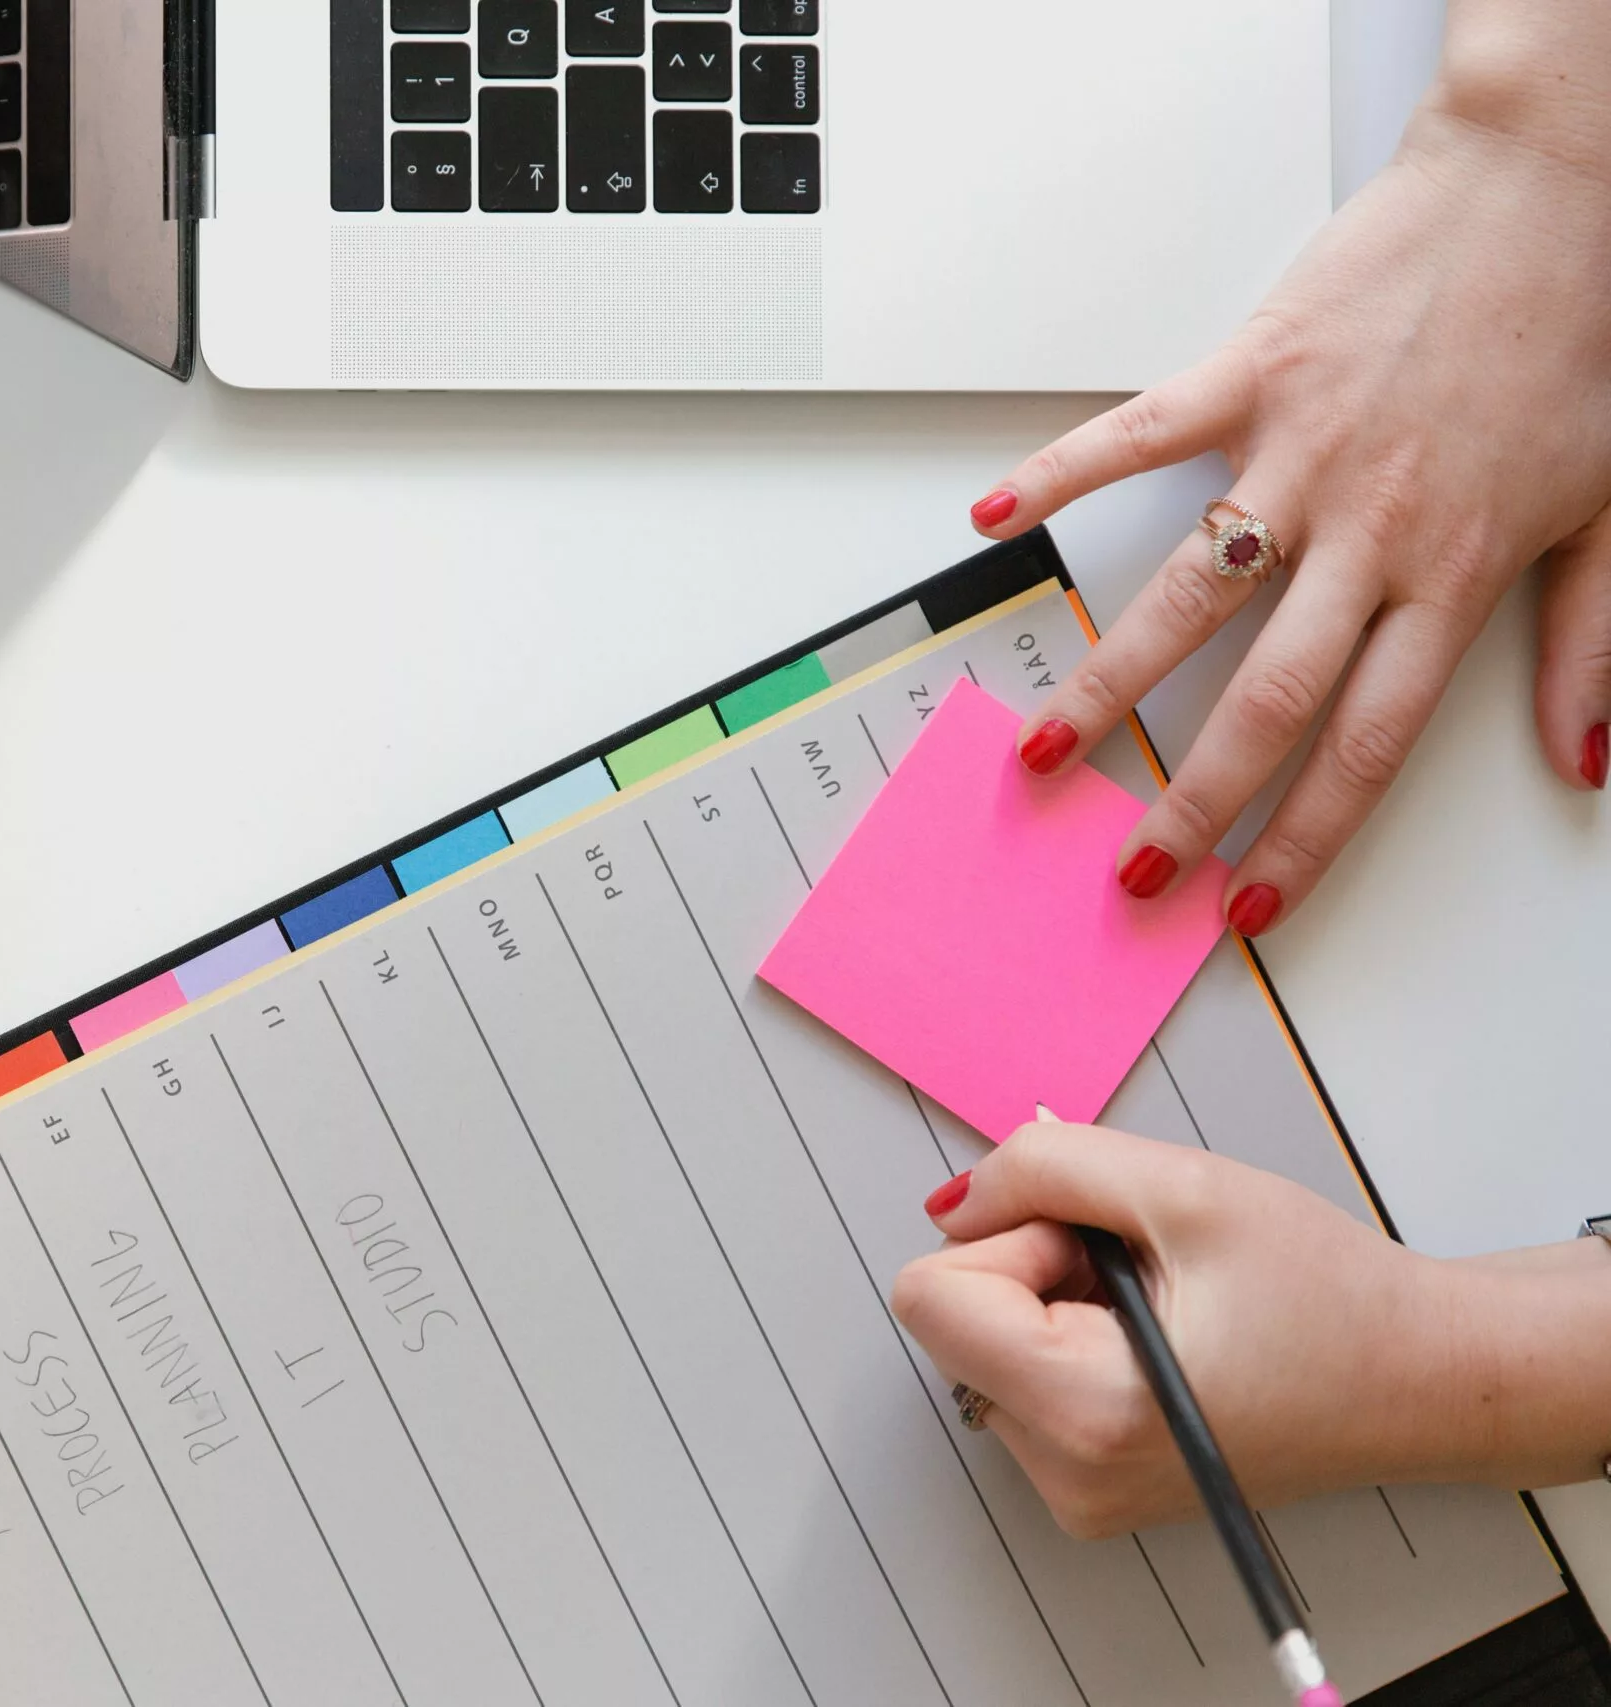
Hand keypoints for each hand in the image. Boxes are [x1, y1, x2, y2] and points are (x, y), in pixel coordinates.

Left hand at [890, 1123, 1481, 1538]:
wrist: (1422, 1379)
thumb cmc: (1329, 1293)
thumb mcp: (1182, 1186)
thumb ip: (1041, 1169)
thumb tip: (953, 1201)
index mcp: (1086, 1413)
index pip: (930, 1297)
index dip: (1009, 1240)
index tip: (1101, 1246)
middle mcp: (1067, 1475)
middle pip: (951, 1321)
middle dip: (1033, 1270)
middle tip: (1147, 1275)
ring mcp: (1075, 1492)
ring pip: (983, 1345)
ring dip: (1055, 1303)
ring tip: (1167, 1311)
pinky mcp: (1087, 1486)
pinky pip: (1019, 1380)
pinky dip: (1071, 1341)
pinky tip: (1161, 1342)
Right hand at [969, 8, 1610, 935]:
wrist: (1560, 186)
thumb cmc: (1586, 334)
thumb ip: (1589, 645)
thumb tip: (1581, 759)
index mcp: (1456, 572)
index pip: (1367, 744)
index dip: (1303, 839)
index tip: (1247, 904)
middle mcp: (1370, 529)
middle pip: (1264, 700)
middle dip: (1189, 803)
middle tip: (1130, 867)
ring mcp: (1299, 452)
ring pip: (1187, 597)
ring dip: (1107, 684)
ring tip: (1046, 746)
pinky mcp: (1252, 372)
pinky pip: (1136, 436)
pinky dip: (1058, 474)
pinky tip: (996, 518)